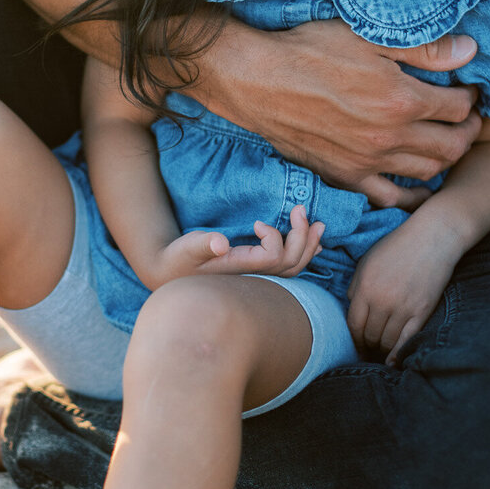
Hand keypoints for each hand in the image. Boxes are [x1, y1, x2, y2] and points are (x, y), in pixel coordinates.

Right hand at [147, 205, 324, 287]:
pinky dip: (305, 254)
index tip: (256, 222)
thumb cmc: (178, 260)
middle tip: (302, 210)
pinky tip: (314, 245)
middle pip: (291, 263)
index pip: (272, 257)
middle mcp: (253, 277)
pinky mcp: (257, 275)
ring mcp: (257, 278)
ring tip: (319, 225)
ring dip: (309, 245)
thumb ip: (202, 244)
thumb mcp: (186, 249)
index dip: (273, 237)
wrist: (170, 274)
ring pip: (294, 268)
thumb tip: (221, 242)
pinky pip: (289, 269)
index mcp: (240, 269)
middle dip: (302, 236)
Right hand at [194, 19, 481, 208]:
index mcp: (402, 99)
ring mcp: (369, 161)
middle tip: (468, 119)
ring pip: (429, 171)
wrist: (258, 81)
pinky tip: (418, 184)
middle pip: (453, 145)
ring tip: (445, 142)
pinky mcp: (346, 175)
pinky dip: (411, 195)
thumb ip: (424, 48)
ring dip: (446, 158)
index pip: (459, 107)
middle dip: (468, 131)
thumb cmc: (310, 51)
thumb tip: (470, 51)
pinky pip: (390, 197)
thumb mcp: (368, 36)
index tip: (467, 91)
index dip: (470, 98)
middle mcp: (391, 137)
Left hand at [345, 218, 464, 362]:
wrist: (432, 237)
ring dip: (382, 350)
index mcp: (365, 288)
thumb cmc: (397, 246)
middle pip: (369, 335)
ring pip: (386, 341)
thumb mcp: (367, 262)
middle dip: (366, 346)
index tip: (354, 345)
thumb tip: (352, 309)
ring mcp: (403, 308)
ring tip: (380, 353)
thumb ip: (356, 287)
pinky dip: (398, 354)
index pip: (353, 324)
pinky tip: (393, 362)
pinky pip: (407, 340)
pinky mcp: (422, 312)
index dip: (353, 339)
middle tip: (367, 352)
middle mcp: (382, 301)